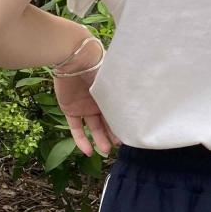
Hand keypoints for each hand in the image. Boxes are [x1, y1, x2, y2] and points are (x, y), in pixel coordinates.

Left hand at [53, 39, 120, 156]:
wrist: (76, 60)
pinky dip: (81, 140)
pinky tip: (88, 151)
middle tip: (118, 145)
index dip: (123, 124)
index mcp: (112, 94)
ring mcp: (84, 106)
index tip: (129, 135)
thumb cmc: (99, 68)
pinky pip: (76, 128)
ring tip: (105, 150)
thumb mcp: (115, 83)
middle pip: (107, 121)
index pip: (118, 112)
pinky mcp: (70, 109)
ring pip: (93, 127)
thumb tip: (140, 109)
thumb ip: (123, 98)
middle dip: (113, 134)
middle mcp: (99, 101)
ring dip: (99, 139)